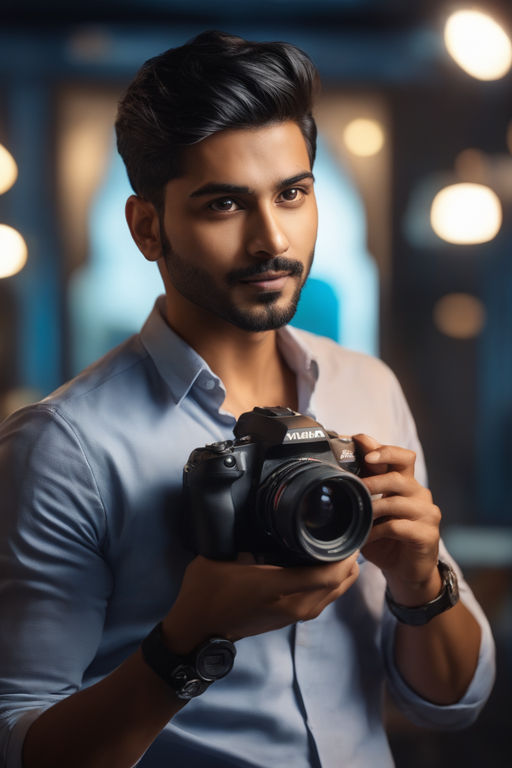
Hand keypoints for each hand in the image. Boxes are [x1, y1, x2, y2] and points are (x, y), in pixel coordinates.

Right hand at [161, 552, 359, 652]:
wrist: (197, 631)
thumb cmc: (206, 592)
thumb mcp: (221, 558)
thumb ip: (243, 540)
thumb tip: (261, 522)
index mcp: (277, 587)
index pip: (326, 575)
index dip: (344, 556)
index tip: (349, 533)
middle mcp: (292, 605)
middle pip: (338, 585)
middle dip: (349, 561)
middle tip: (349, 535)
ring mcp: (293, 616)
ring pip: (333, 595)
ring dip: (342, 574)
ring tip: (341, 548)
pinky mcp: (289, 620)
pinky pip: (323, 601)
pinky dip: (331, 585)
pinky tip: (325, 567)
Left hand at [354, 434, 441, 604]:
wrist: (405, 571)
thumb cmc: (386, 537)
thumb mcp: (372, 510)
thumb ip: (364, 490)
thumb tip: (338, 469)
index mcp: (406, 483)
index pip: (401, 456)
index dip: (383, 449)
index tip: (361, 442)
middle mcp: (420, 494)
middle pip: (399, 475)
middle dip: (373, 480)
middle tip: (354, 487)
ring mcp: (427, 514)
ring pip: (397, 502)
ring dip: (372, 509)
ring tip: (357, 516)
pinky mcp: (427, 534)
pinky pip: (398, 527)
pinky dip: (378, 531)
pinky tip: (367, 537)